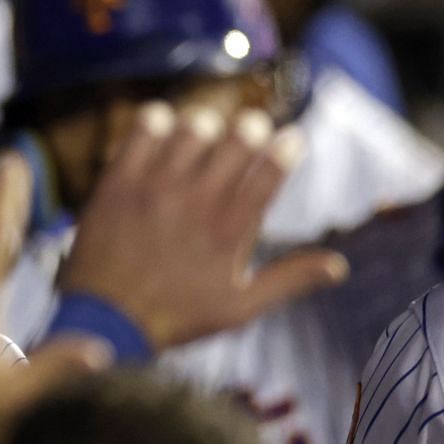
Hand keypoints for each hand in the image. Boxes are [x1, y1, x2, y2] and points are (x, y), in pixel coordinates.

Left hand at [58, 104, 349, 350]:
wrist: (104, 321)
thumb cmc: (177, 316)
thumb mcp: (239, 308)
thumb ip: (289, 280)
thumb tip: (340, 266)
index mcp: (230, 231)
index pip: (271, 171)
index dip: (288, 146)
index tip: (291, 138)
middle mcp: (196, 203)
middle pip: (238, 139)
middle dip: (252, 129)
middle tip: (249, 133)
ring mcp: (155, 188)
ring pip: (193, 128)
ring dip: (207, 125)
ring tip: (206, 136)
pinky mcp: (120, 181)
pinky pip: (144, 130)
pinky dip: (159, 122)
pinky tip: (164, 130)